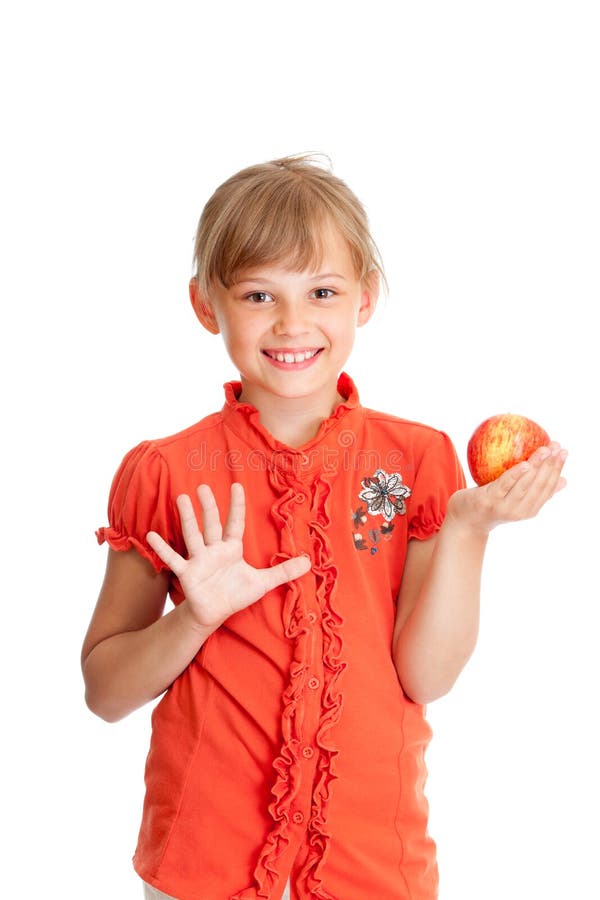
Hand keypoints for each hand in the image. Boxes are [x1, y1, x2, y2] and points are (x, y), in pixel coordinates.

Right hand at [146, 483, 310, 629]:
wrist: (214, 613)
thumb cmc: (236, 594)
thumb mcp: (263, 582)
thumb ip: (284, 572)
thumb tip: (309, 563)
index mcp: (231, 549)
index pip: (235, 523)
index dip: (237, 506)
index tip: (237, 486)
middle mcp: (214, 550)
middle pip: (211, 524)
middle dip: (209, 506)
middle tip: (204, 486)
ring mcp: (199, 560)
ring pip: (193, 535)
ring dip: (187, 518)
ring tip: (180, 498)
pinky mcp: (187, 574)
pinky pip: (174, 560)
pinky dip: (163, 549)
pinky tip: (150, 535)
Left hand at [446, 442, 567, 535]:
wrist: (465, 520)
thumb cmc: (491, 505)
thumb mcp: (515, 500)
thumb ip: (535, 491)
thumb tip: (564, 480)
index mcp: (530, 509)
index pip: (548, 488)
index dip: (558, 469)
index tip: (564, 452)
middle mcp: (520, 510)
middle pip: (540, 486)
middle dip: (552, 465)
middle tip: (558, 447)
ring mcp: (505, 507)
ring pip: (525, 484)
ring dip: (537, 466)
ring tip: (545, 450)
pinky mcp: (490, 500)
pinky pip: (505, 485)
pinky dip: (516, 475)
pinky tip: (525, 463)